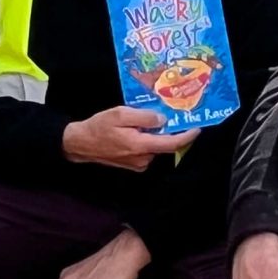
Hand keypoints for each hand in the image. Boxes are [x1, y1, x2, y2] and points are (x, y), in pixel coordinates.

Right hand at [62, 105, 200, 171]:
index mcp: (141, 145)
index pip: (172, 143)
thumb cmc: (99, 127)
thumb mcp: (120, 114)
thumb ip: (143, 117)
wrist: (80, 144)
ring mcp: (138, 163)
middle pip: (166, 144)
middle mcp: (143, 158)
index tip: (198, 127)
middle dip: (172, 131)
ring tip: (151, 119)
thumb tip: (163, 119)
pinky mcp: (133, 164)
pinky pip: (147, 150)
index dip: (187, 136)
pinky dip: (148, 140)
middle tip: (176, 115)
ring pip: (156, 146)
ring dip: (157, 135)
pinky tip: (140, 129)